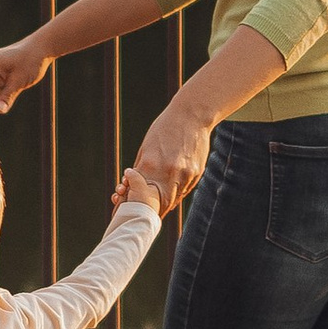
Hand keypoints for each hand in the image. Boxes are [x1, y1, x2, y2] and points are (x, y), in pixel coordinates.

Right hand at [114, 164, 165, 213]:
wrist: (137, 221)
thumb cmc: (143, 203)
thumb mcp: (140, 184)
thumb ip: (133, 175)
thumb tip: (128, 171)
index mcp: (152, 191)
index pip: (141, 179)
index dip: (133, 176)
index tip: (129, 176)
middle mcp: (144, 197)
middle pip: (131, 184)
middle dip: (125, 183)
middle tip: (124, 184)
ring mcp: (135, 203)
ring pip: (124, 192)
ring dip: (120, 190)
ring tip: (120, 192)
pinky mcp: (127, 209)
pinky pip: (120, 200)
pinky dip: (117, 198)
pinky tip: (117, 199)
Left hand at [127, 96, 214, 213]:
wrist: (191, 115)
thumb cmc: (164, 128)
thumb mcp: (146, 147)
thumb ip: (141, 168)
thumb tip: (132, 185)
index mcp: (150, 164)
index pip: (140, 194)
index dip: (136, 204)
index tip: (132, 209)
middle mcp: (167, 172)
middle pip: (158, 203)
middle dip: (151, 210)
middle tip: (144, 213)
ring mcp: (184, 174)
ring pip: (173, 199)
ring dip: (164, 205)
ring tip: (157, 207)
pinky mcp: (195, 173)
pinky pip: (184, 191)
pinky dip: (176, 195)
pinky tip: (171, 194)